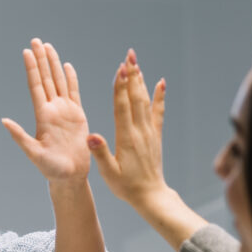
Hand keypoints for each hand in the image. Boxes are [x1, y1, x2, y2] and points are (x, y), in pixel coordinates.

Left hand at [2, 38, 90, 182]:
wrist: (70, 176)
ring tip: (49, 46)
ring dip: (53, 64)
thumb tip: (4, 121)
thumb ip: (20, 136)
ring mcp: (64, 111)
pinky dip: (71, 78)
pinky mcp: (77, 115)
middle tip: (36, 40)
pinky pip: (74, 92)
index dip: (32, 69)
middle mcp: (52, 110)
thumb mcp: (33, 153)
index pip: (36, 86)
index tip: (27, 52)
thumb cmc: (51, 169)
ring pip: (59, 81)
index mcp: (42, 116)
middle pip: (46, 79)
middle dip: (41, 59)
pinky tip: (67, 66)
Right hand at [87, 49, 169, 207]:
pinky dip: (159, 96)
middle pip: (135, 98)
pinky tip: (160, 82)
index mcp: (127, 138)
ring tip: (136, 62)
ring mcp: (150, 132)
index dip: (121, 87)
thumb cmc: (126, 187)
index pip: (122, 107)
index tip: (120, 69)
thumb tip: (91, 136)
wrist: (150, 196)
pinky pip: (158, 112)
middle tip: (129, 55)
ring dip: (141, 80)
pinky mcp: (155, 135)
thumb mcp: (109, 173)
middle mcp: (140, 131)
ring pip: (145, 101)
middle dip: (132, 75)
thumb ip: (100, 153)